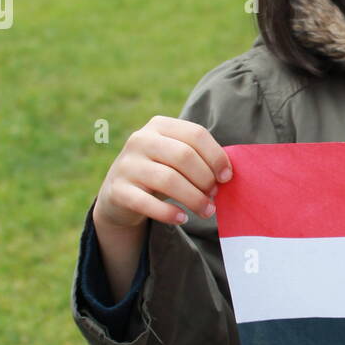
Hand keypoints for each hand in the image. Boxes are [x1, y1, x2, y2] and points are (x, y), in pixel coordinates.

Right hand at [93, 115, 232, 231]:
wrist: (120, 195)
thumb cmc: (160, 172)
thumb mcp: (177, 158)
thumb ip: (199, 158)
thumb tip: (227, 174)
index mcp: (159, 125)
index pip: (196, 134)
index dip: (216, 157)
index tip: (226, 177)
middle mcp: (140, 139)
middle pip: (184, 156)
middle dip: (205, 178)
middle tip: (214, 196)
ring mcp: (127, 164)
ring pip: (168, 179)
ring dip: (194, 198)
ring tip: (207, 210)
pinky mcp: (117, 190)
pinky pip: (147, 203)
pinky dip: (169, 213)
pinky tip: (182, 219)